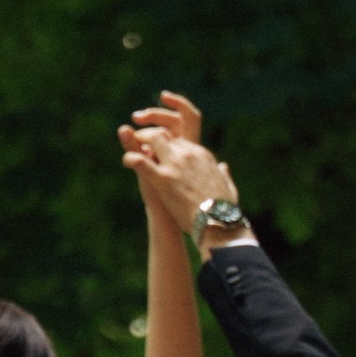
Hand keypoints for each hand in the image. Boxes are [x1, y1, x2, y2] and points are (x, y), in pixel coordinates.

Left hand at [118, 93, 244, 244]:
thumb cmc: (224, 209)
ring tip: (132, 149)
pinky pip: (140, 160)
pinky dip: (130, 158)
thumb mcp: (228, 185)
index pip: (178, 139)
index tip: (157, 150)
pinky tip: (127, 162)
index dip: (165, 143)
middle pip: (164, 134)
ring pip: (152, 139)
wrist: (217, 221)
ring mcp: (175, 164)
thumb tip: (223, 167)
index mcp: (202, 155)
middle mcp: (188, 154)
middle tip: (139, 142)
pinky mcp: (163, 178)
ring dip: (139, 140)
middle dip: (149, 136)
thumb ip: (224, 173)